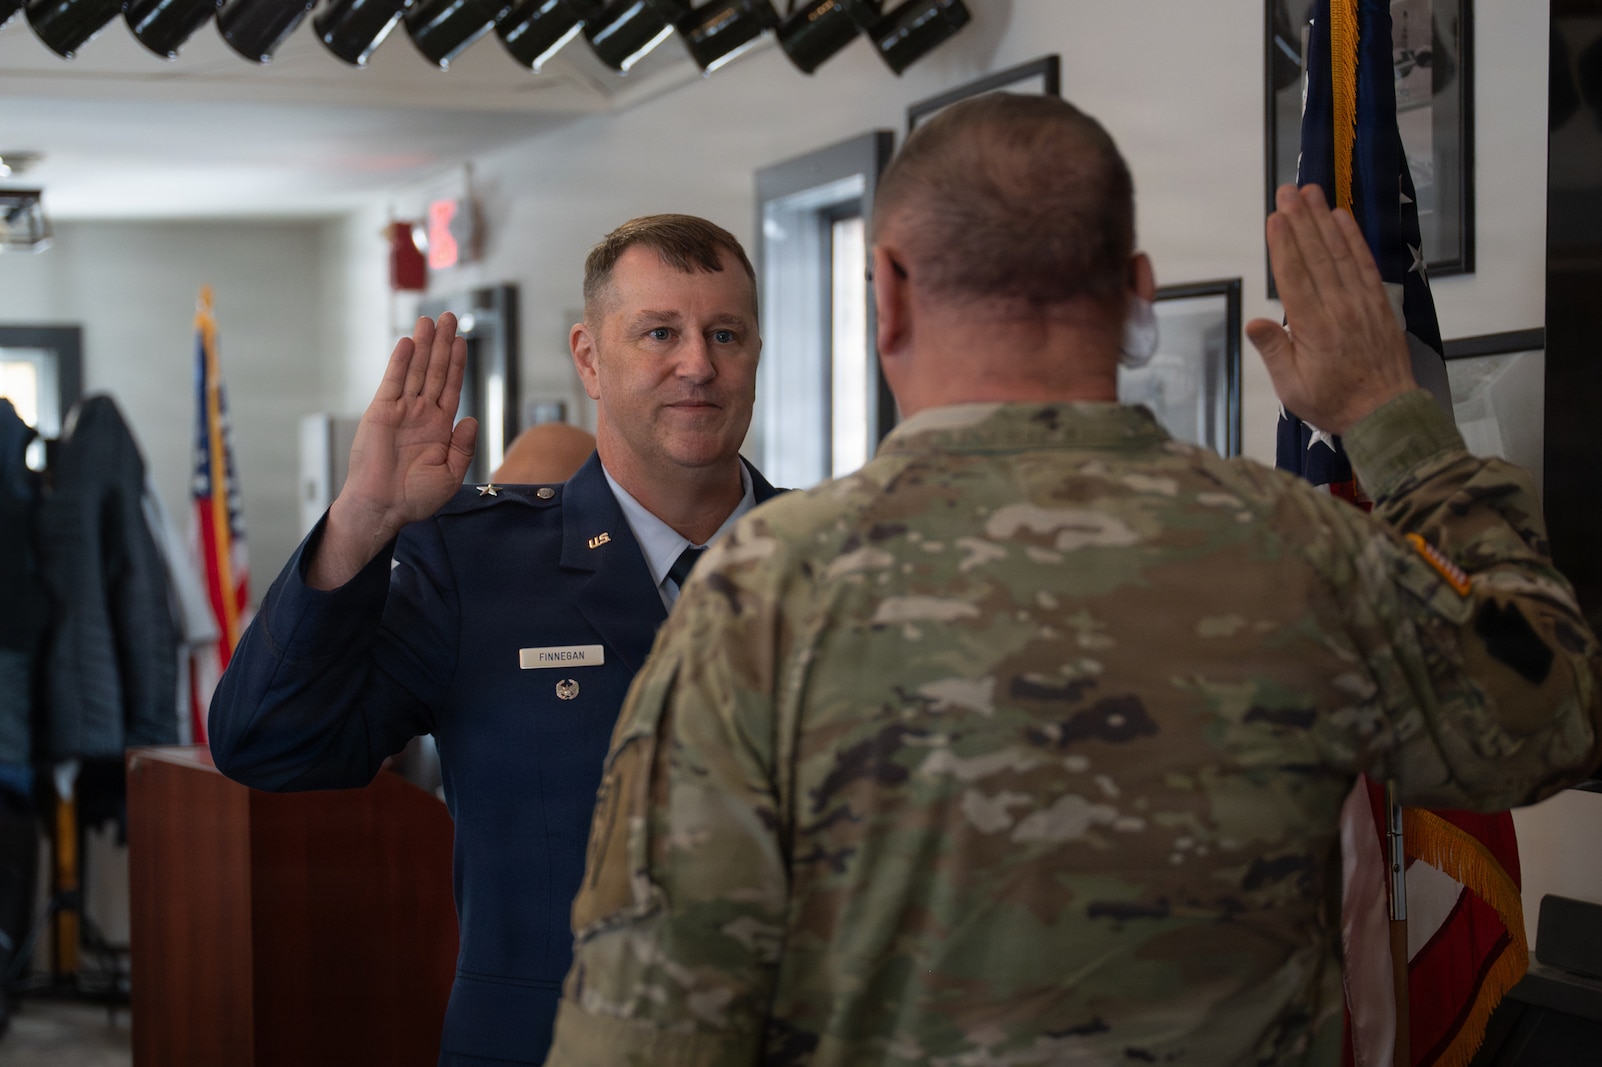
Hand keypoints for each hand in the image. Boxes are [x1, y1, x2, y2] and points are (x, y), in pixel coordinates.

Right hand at [308, 314, 478, 588]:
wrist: (384, 508)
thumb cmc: (416, 498)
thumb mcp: (451, 475)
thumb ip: (463, 447)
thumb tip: (470, 419)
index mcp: (439, 427)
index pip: (451, 387)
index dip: (456, 363)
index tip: (462, 339)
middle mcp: (421, 414)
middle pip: (434, 371)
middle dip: (442, 344)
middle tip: (450, 317)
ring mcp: (401, 412)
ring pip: (415, 371)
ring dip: (424, 346)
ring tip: (431, 320)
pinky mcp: (381, 413)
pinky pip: (393, 382)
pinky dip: (400, 362)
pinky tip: (409, 342)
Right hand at [1245, 184, 1416, 435]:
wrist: (1384, 412)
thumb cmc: (1332, 402)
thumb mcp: (1292, 388)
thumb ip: (1274, 352)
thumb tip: (1254, 321)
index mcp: (1314, 329)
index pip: (1295, 278)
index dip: (1283, 245)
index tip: (1275, 217)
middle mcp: (1339, 308)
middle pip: (1316, 256)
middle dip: (1300, 221)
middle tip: (1288, 191)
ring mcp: (1362, 302)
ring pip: (1340, 253)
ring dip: (1324, 220)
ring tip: (1311, 192)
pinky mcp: (1378, 302)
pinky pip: (1365, 263)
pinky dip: (1353, 238)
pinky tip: (1342, 217)